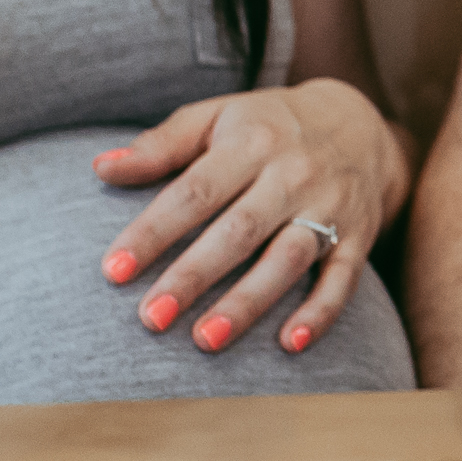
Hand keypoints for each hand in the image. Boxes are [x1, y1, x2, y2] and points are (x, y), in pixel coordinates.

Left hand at [94, 81, 413, 357]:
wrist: (361, 125)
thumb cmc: (268, 126)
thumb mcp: (217, 117)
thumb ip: (162, 144)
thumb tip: (100, 168)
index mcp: (251, 142)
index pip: (194, 192)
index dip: (153, 232)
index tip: (113, 270)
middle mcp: (292, 174)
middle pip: (238, 231)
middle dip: (193, 276)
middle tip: (150, 317)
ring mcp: (330, 207)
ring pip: (286, 260)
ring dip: (247, 302)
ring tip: (204, 340)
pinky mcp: (358, 236)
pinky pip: (342, 279)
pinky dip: (320, 312)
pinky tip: (289, 343)